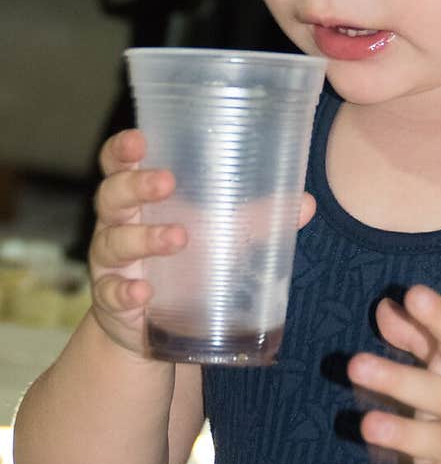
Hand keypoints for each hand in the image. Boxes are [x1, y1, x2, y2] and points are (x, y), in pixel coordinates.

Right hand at [88, 129, 316, 358]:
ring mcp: (111, 263)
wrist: (154, 324)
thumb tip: (306, 203)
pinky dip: (126, 291)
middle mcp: (118, 224)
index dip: (123, 149)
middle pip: (113, 195)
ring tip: (178, 238)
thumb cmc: (184, 259)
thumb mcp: (219, 234)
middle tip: (166, 182)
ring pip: (114, 242)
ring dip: (144, 238)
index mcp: (140, 197)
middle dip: (135, 185)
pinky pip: (111, 293)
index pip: (119, 163)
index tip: (139, 139)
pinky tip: (142, 291)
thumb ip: (256, 217)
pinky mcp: (112, 300)